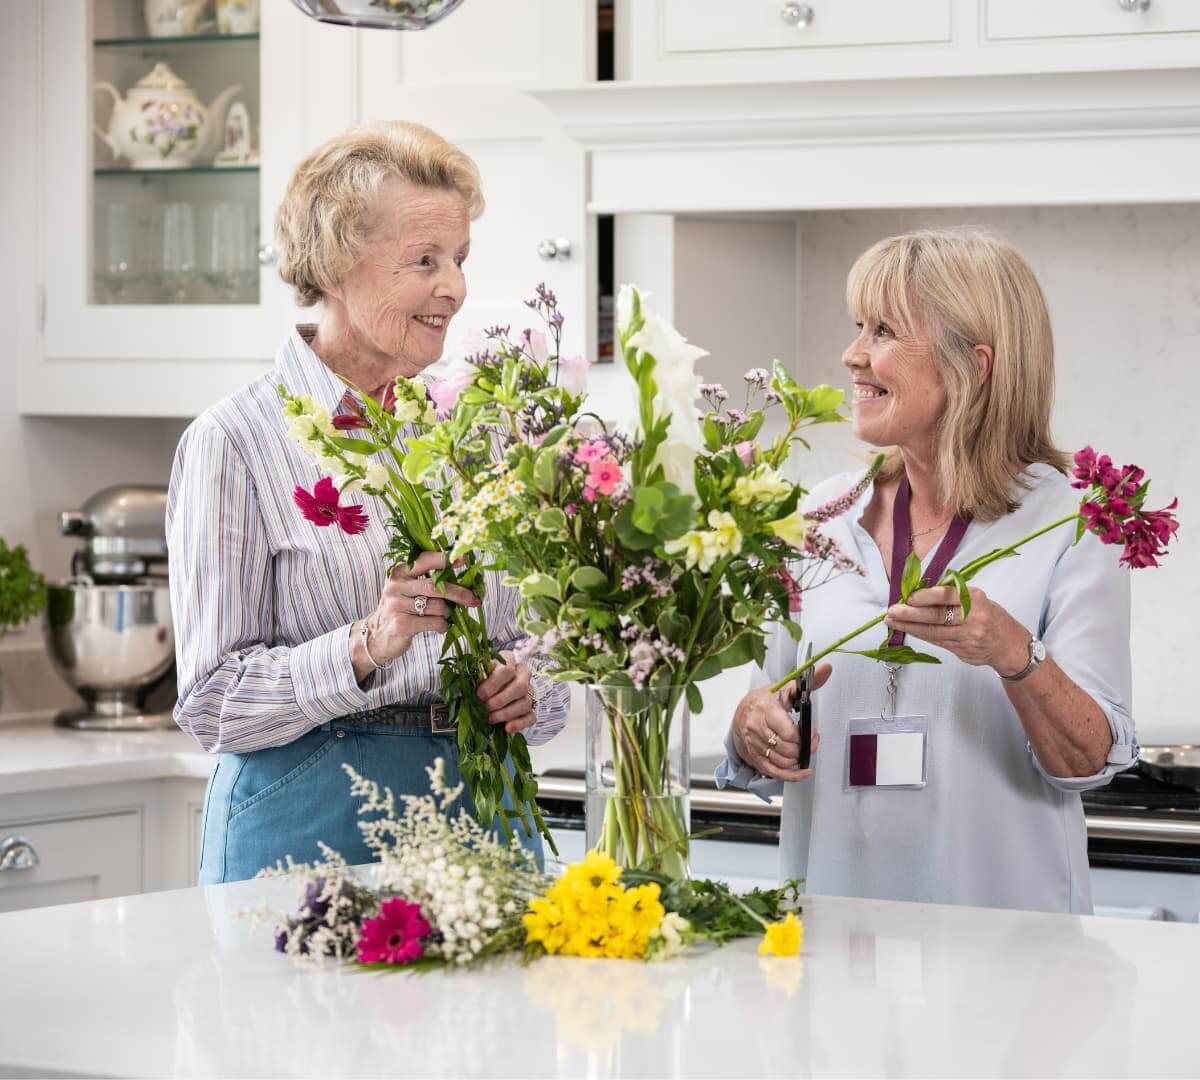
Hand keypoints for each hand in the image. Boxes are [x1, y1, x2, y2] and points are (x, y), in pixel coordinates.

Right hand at [364, 551, 480, 666]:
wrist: (378, 636)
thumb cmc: (401, 609)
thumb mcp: (408, 589)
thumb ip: (429, 580)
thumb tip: (463, 577)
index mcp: (400, 572)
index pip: (425, 560)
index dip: (445, 559)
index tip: (464, 559)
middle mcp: (396, 586)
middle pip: (435, 586)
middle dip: (458, 593)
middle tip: (473, 599)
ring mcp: (397, 605)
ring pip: (437, 606)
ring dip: (446, 613)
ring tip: (441, 616)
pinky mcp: (401, 624)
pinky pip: (434, 623)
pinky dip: (442, 626)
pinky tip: (439, 626)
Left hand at [476, 650, 537, 734]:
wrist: (491, 690)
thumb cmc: (482, 679)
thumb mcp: (477, 673)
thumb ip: (473, 675)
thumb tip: (464, 681)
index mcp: (510, 661)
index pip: (508, 669)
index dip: (493, 683)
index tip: (480, 694)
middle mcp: (523, 676)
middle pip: (520, 687)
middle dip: (500, 700)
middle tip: (485, 707)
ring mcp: (528, 693)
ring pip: (525, 703)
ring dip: (506, 713)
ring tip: (490, 718)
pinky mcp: (530, 710)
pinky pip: (530, 717)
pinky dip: (519, 724)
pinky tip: (507, 728)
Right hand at [730, 664, 830, 782]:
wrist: (741, 711)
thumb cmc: (764, 700)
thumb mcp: (784, 688)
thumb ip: (808, 682)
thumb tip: (826, 669)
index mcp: (765, 709)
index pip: (789, 733)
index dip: (806, 736)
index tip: (813, 732)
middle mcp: (756, 728)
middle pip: (787, 749)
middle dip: (804, 749)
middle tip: (811, 742)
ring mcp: (754, 744)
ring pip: (782, 761)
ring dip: (797, 760)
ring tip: (803, 751)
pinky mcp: (753, 757)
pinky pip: (773, 772)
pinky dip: (790, 775)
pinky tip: (802, 772)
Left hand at [884, 585, 1029, 673]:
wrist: (1009, 645)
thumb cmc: (989, 615)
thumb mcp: (977, 599)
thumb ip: (952, 596)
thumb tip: (918, 594)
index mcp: (976, 599)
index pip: (946, 596)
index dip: (925, 597)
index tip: (908, 598)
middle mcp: (973, 618)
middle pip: (936, 616)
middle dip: (910, 614)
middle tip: (891, 611)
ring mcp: (968, 637)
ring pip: (933, 632)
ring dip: (909, 627)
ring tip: (892, 622)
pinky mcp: (962, 651)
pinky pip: (937, 641)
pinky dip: (920, 635)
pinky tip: (908, 630)